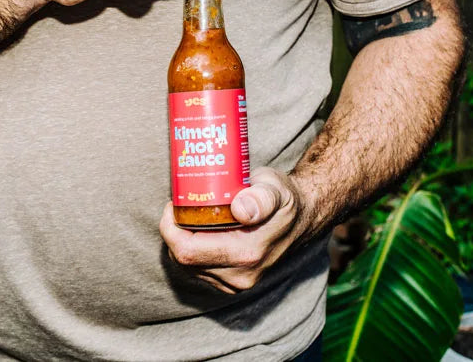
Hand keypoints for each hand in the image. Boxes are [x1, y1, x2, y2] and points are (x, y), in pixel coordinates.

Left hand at [159, 167, 313, 293]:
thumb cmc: (283, 198)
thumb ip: (261, 198)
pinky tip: (197, 229)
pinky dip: (192, 249)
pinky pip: (198, 268)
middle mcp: (240, 276)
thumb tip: (241, 210)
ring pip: (189, 265)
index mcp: (247, 254)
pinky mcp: (233, 283)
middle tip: (178, 205)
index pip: (187, 251)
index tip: (173, 203)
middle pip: (184, 260)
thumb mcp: (275, 189)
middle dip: (173, 232)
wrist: (302, 218)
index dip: (170, 228)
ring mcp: (237, 283)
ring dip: (181, 241)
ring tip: (188, 214)